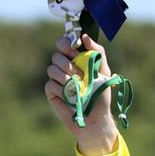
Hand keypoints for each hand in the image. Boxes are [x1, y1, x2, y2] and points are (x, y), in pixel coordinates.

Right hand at [44, 34, 118, 155]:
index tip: (74, 51)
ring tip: (79, 89)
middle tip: (81, 75)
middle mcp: (64, 67)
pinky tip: (71, 97)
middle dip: (68, 64)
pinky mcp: (51, 92)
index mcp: (75, 60)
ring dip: (66, 78)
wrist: (97, 118)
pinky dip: (62, 90)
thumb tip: (85, 37)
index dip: (65, 44)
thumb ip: (98, 54)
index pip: (63, 43)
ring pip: (51, 69)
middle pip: (56, 56)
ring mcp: (56, 79)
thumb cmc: (101, 96)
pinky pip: (51, 84)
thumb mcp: (104, 73)